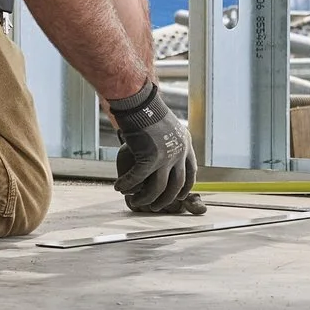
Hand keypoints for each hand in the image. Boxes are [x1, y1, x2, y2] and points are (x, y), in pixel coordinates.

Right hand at [107, 81, 204, 215]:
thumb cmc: (149, 112)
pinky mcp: (150, 157)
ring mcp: (166, 156)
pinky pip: (137, 179)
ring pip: (158, 188)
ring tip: (135, 201)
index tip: (178, 196)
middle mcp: (180, 152)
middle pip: (176, 185)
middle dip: (165, 199)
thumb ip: (170, 142)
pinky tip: (119, 187)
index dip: (185, 187)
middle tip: (155, 207)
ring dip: (146, 198)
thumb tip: (166, 154)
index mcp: (186, 145)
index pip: (191, 172)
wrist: (141, 103)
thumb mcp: (168, 127)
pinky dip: (126, 185)